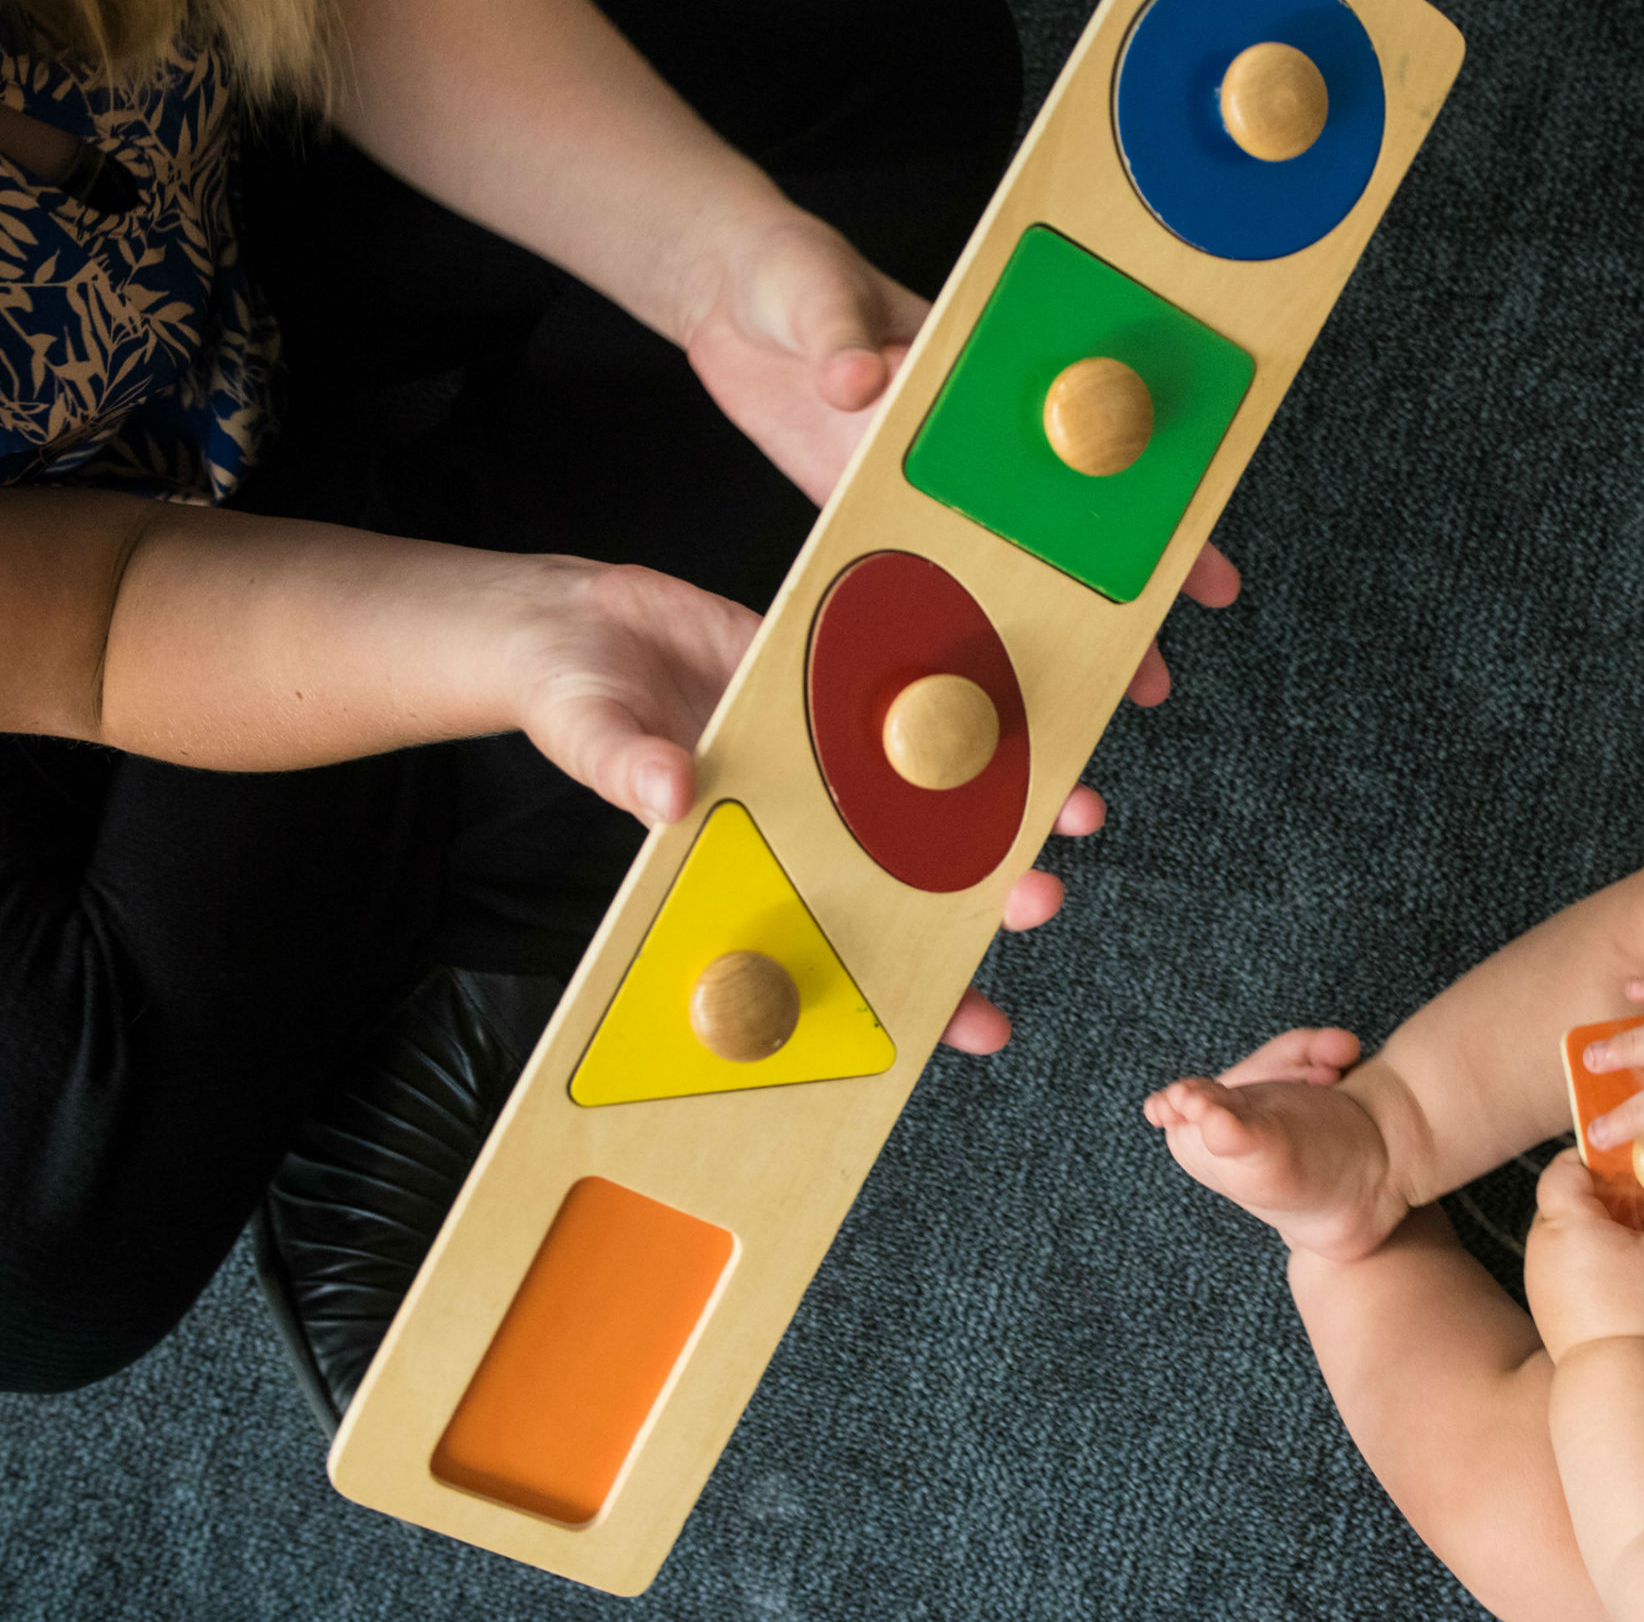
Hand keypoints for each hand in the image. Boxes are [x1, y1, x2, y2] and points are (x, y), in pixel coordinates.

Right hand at [487, 556, 1097, 1057]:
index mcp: (749, 858)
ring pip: (933, 789)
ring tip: (1075, 807)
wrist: (570, 621)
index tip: (981, 1023)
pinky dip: (964, 693)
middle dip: (987, 893)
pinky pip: (907, 689)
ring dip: (1005, 802)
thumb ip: (624, 761)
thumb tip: (668, 793)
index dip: (916, 993)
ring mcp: (826, 747)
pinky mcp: (832, 674)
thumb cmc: (568, 698)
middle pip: (913, 870)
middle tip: (1043, 896)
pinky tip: (1022, 700)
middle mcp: (805, 813)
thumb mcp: (587, 728)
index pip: (844, 943)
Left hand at [679, 203, 1246, 702]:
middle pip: (1052, 517)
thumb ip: (840, 335)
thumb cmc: (785, 268)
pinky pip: (908, 555)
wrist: (720, 283)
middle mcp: (957, 431)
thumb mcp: (814, 290)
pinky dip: (939, 605)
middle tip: (1151, 668)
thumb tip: (859, 380)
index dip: (1146, 498)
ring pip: (990, 553)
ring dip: (1031, 617)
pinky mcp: (858, 494)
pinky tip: (964, 658)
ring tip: (1074, 691)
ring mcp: (912, 470)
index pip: (1083, 435)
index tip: (1196, 557)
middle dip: (1109, 592)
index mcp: (975, 369)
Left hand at [1526, 1150, 1643, 1357]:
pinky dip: (1596, 1262)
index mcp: (1565, 1220)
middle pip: (1570, 1200)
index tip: (1627, 1165)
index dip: (1594, 1159)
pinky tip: (1631, 1277)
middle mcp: (1542, 1243)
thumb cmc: (1640, 1309)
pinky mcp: (1545, 1301)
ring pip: (1572, 1235)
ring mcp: (1539, 1274)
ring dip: (1606, 1233)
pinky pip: (1568, 1265)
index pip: (1564, 1167)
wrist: (1613, 1376)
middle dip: (1610, 1200)